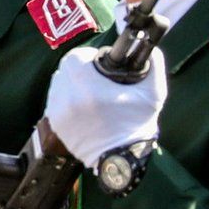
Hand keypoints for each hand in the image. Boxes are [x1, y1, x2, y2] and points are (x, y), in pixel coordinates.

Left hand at [43, 45, 167, 167]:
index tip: (97, 63)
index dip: (87, 56)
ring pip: (58, 84)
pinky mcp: (55, 124)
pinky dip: (65, 99)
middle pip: (65, 69)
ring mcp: (59, 113)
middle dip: (78, 68)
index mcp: (90, 90)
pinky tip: (80, 105)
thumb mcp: (153, 93)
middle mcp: (69, 100)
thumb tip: (148, 48)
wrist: (122, 160)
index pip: (75, 57)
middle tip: (93, 76)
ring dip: (70, 82)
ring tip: (87, 91)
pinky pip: (54, 101)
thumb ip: (152, 64)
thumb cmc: (138, 125)